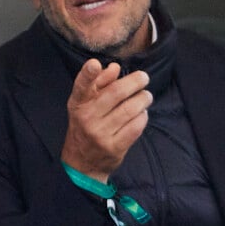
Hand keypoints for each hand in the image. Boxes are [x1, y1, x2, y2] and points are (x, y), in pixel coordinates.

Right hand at [61, 59, 151, 182]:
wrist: (82, 162)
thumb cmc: (85, 126)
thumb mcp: (84, 104)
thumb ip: (98, 83)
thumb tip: (114, 68)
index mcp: (78, 104)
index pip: (81, 86)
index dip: (87, 74)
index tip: (94, 63)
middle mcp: (87, 118)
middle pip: (116, 93)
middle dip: (135, 82)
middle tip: (144, 78)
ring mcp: (100, 134)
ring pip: (130, 109)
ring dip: (143, 99)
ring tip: (146, 96)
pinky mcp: (114, 147)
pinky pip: (136, 126)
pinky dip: (143, 116)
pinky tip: (142, 113)